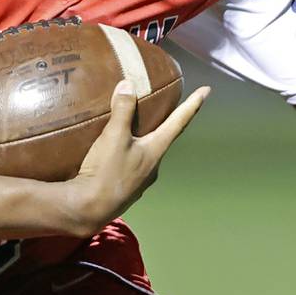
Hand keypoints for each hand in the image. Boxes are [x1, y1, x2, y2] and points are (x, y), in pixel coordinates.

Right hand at [66, 80, 210, 235]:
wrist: (89, 209)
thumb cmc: (106, 172)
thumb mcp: (114, 136)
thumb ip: (122, 110)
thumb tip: (128, 85)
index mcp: (156, 150)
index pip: (179, 122)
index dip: (193, 104)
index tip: (206, 90)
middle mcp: (153, 166)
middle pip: (161, 138)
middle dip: (160, 122)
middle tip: (157, 106)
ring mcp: (141, 180)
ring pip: (144, 153)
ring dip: (140, 140)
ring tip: (127, 129)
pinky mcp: (127, 188)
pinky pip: (130, 164)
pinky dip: (126, 153)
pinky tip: (111, 152)